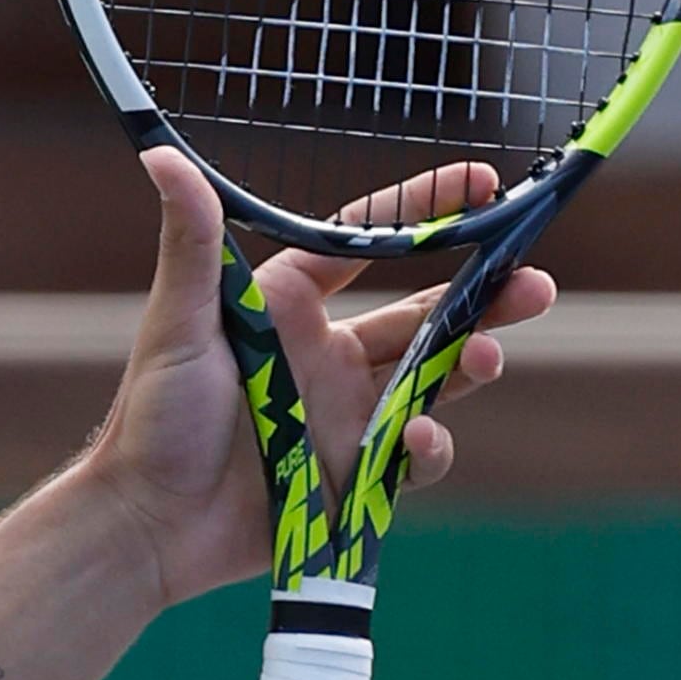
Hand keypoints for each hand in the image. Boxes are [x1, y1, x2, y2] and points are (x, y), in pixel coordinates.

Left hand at [84, 149, 554, 606]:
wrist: (145, 524)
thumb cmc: (152, 418)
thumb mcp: (178, 322)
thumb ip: (190, 241)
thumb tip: (160, 155)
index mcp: (290, 307)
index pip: (370, 242)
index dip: (425, 210)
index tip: (482, 182)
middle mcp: (327, 354)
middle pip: (428, 312)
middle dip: (487, 295)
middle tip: (535, 284)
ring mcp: (347, 413)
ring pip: (437, 376)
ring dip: (475, 361)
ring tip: (495, 353)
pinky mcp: (356, 472)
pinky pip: (414, 453)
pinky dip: (428, 445)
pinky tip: (419, 437)